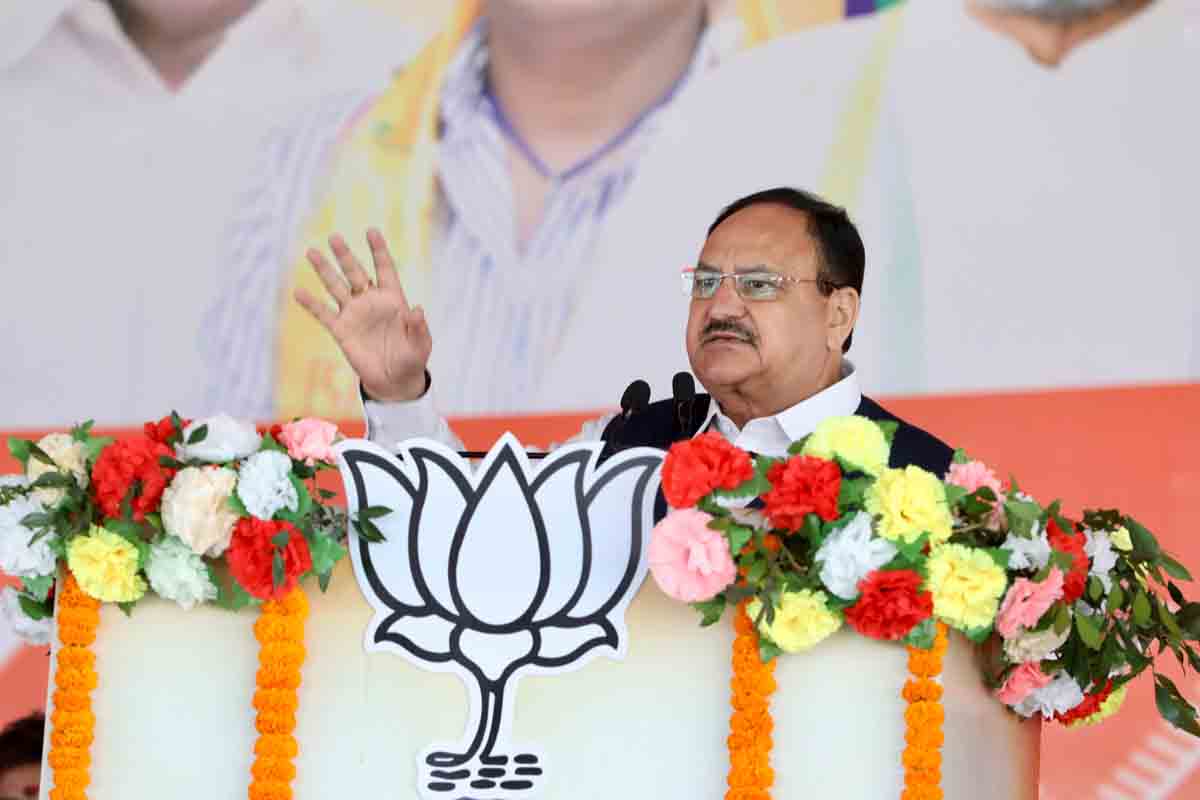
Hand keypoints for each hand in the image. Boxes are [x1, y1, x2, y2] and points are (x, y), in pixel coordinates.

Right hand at [295, 229, 431, 401]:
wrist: (394, 381)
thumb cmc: (411, 359)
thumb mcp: (420, 345)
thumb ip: (419, 328)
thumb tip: (417, 310)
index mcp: (393, 299)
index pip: (385, 269)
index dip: (379, 250)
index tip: (371, 231)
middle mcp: (371, 301)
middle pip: (356, 272)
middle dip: (345, 255)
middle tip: (334, 237)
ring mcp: (354, 314)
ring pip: (336, 287)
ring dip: (324, 270)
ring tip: (311, 252)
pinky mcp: (341, 330)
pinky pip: (323, 314)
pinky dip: (311, 304)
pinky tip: (298, 291)